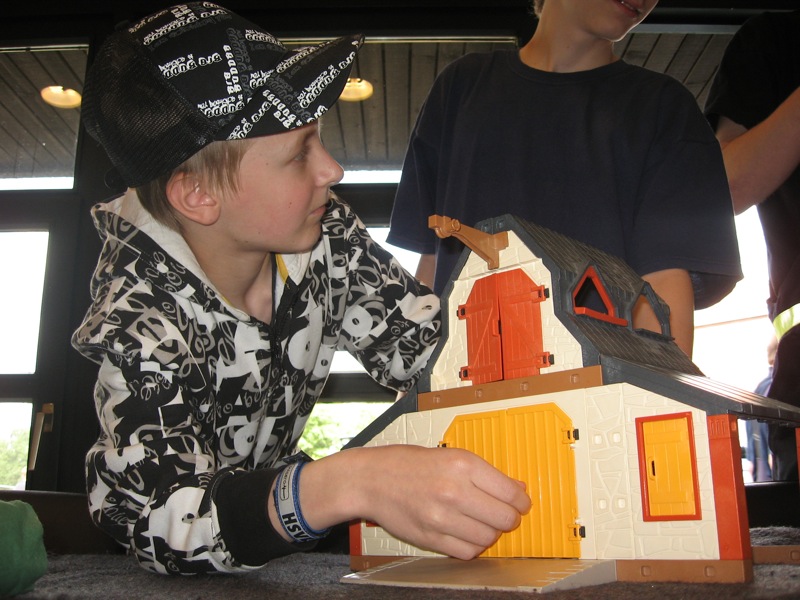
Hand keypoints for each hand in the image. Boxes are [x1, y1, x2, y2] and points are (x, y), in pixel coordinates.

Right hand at [296, 445, 530, 559]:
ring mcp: (441, 517)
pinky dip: (473, 546)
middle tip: (503, 515)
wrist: (372, 479)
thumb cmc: (410, 464)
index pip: (510, 492)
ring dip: (490, 533)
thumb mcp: (450, 456)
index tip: (521, 503)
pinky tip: (466, 533)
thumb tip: (518, 490)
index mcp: (462, 464)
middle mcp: (454, 490)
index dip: (521, 501)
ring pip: (488, 538)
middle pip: (504, 518)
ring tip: (481, 523)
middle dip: (509, 519)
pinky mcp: (431, 538)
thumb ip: (484, 474)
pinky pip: (468, 552)